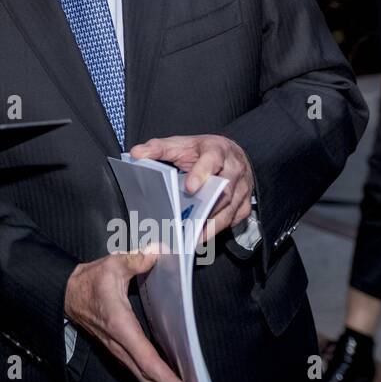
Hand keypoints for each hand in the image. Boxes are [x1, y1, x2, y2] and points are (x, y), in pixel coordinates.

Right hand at [64, 251, 201, 381]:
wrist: (67, 294)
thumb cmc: (90, 282)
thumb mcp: (111, 265)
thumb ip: (135, 260)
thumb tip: (157, 254)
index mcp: (122, 329)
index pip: (148, 362)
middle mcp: (122, 347)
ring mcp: (122, 354)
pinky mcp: (124, 354)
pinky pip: (144, 377)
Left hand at [130, 134, 254, 239]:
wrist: (231, 153)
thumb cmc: (202, 151)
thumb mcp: (180, 144)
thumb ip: (158, 148)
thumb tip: (136, 153)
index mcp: (217, 150)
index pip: (212, 161)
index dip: (201, 174)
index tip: (189, 188)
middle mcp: (235, 169)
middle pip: (224, 190)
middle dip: (206, 207)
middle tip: (187, 224)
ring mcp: (243, 188)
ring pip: (230, 209)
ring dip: (211, 225)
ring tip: (191, 237)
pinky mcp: (244, 203)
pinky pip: (234, 219)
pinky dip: (218, 229)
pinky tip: (201, 237)